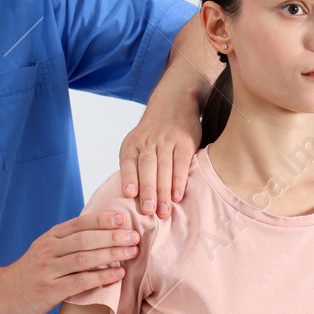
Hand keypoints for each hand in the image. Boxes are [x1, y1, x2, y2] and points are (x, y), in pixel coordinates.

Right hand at [0, 211, 140, 313]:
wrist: (3, 293)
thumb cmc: (33, 270)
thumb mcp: (47, 248)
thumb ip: (70, 241)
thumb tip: (106, 231)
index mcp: (51, 237)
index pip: (79, 223)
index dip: (102, 219)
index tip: (123, 218)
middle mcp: (48, 250)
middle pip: (84, 239)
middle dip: (112, 237)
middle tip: (134, 237)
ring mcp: (48, 270)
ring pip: (83, 259)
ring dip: (110, 255)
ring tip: (131, 253)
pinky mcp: (50, 290)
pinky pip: (79, 282)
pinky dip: (101, 278)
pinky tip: (117, 275)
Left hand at [119, 94, 200, 218]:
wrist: (174, 101)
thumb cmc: (153, 132)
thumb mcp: (138, 141)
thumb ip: (135, 164)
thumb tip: (131, 197)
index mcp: (133, 143)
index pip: (129, 161)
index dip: (129, 178)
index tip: (130, 194)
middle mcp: (148, 140)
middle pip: (147, 167)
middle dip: (148, 191)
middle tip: (148, 212)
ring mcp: (167, 140)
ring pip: (164, 167)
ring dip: (163, 191)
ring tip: (164, 211)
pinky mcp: (185, 141)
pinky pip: (181, 162)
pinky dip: (179, 180)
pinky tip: (177, 196)